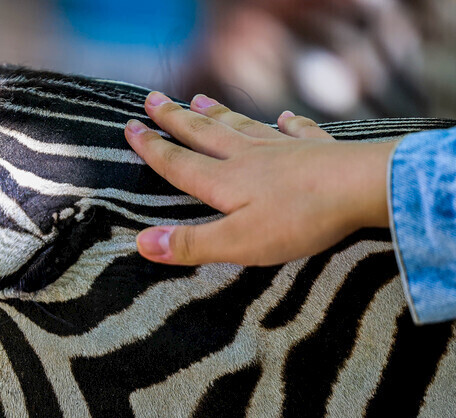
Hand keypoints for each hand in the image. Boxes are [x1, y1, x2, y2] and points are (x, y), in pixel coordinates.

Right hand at [124, 92, 398, 265]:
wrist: (363, 188)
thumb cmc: (299, 220)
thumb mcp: (238, 243)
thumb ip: (190, 244)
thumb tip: (140, 243)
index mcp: (225, 181)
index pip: (179, 163)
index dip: (152, 148)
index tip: (130, 128)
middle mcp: (248, 158)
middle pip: (204, 134)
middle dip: (176, 118)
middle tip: (154, 98)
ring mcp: (283, 150)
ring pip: (242, 127)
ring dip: (218, 113)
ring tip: (200, 98)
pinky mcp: (318, 149)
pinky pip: (298, 131)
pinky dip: (288, 123)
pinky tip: (284, 117)